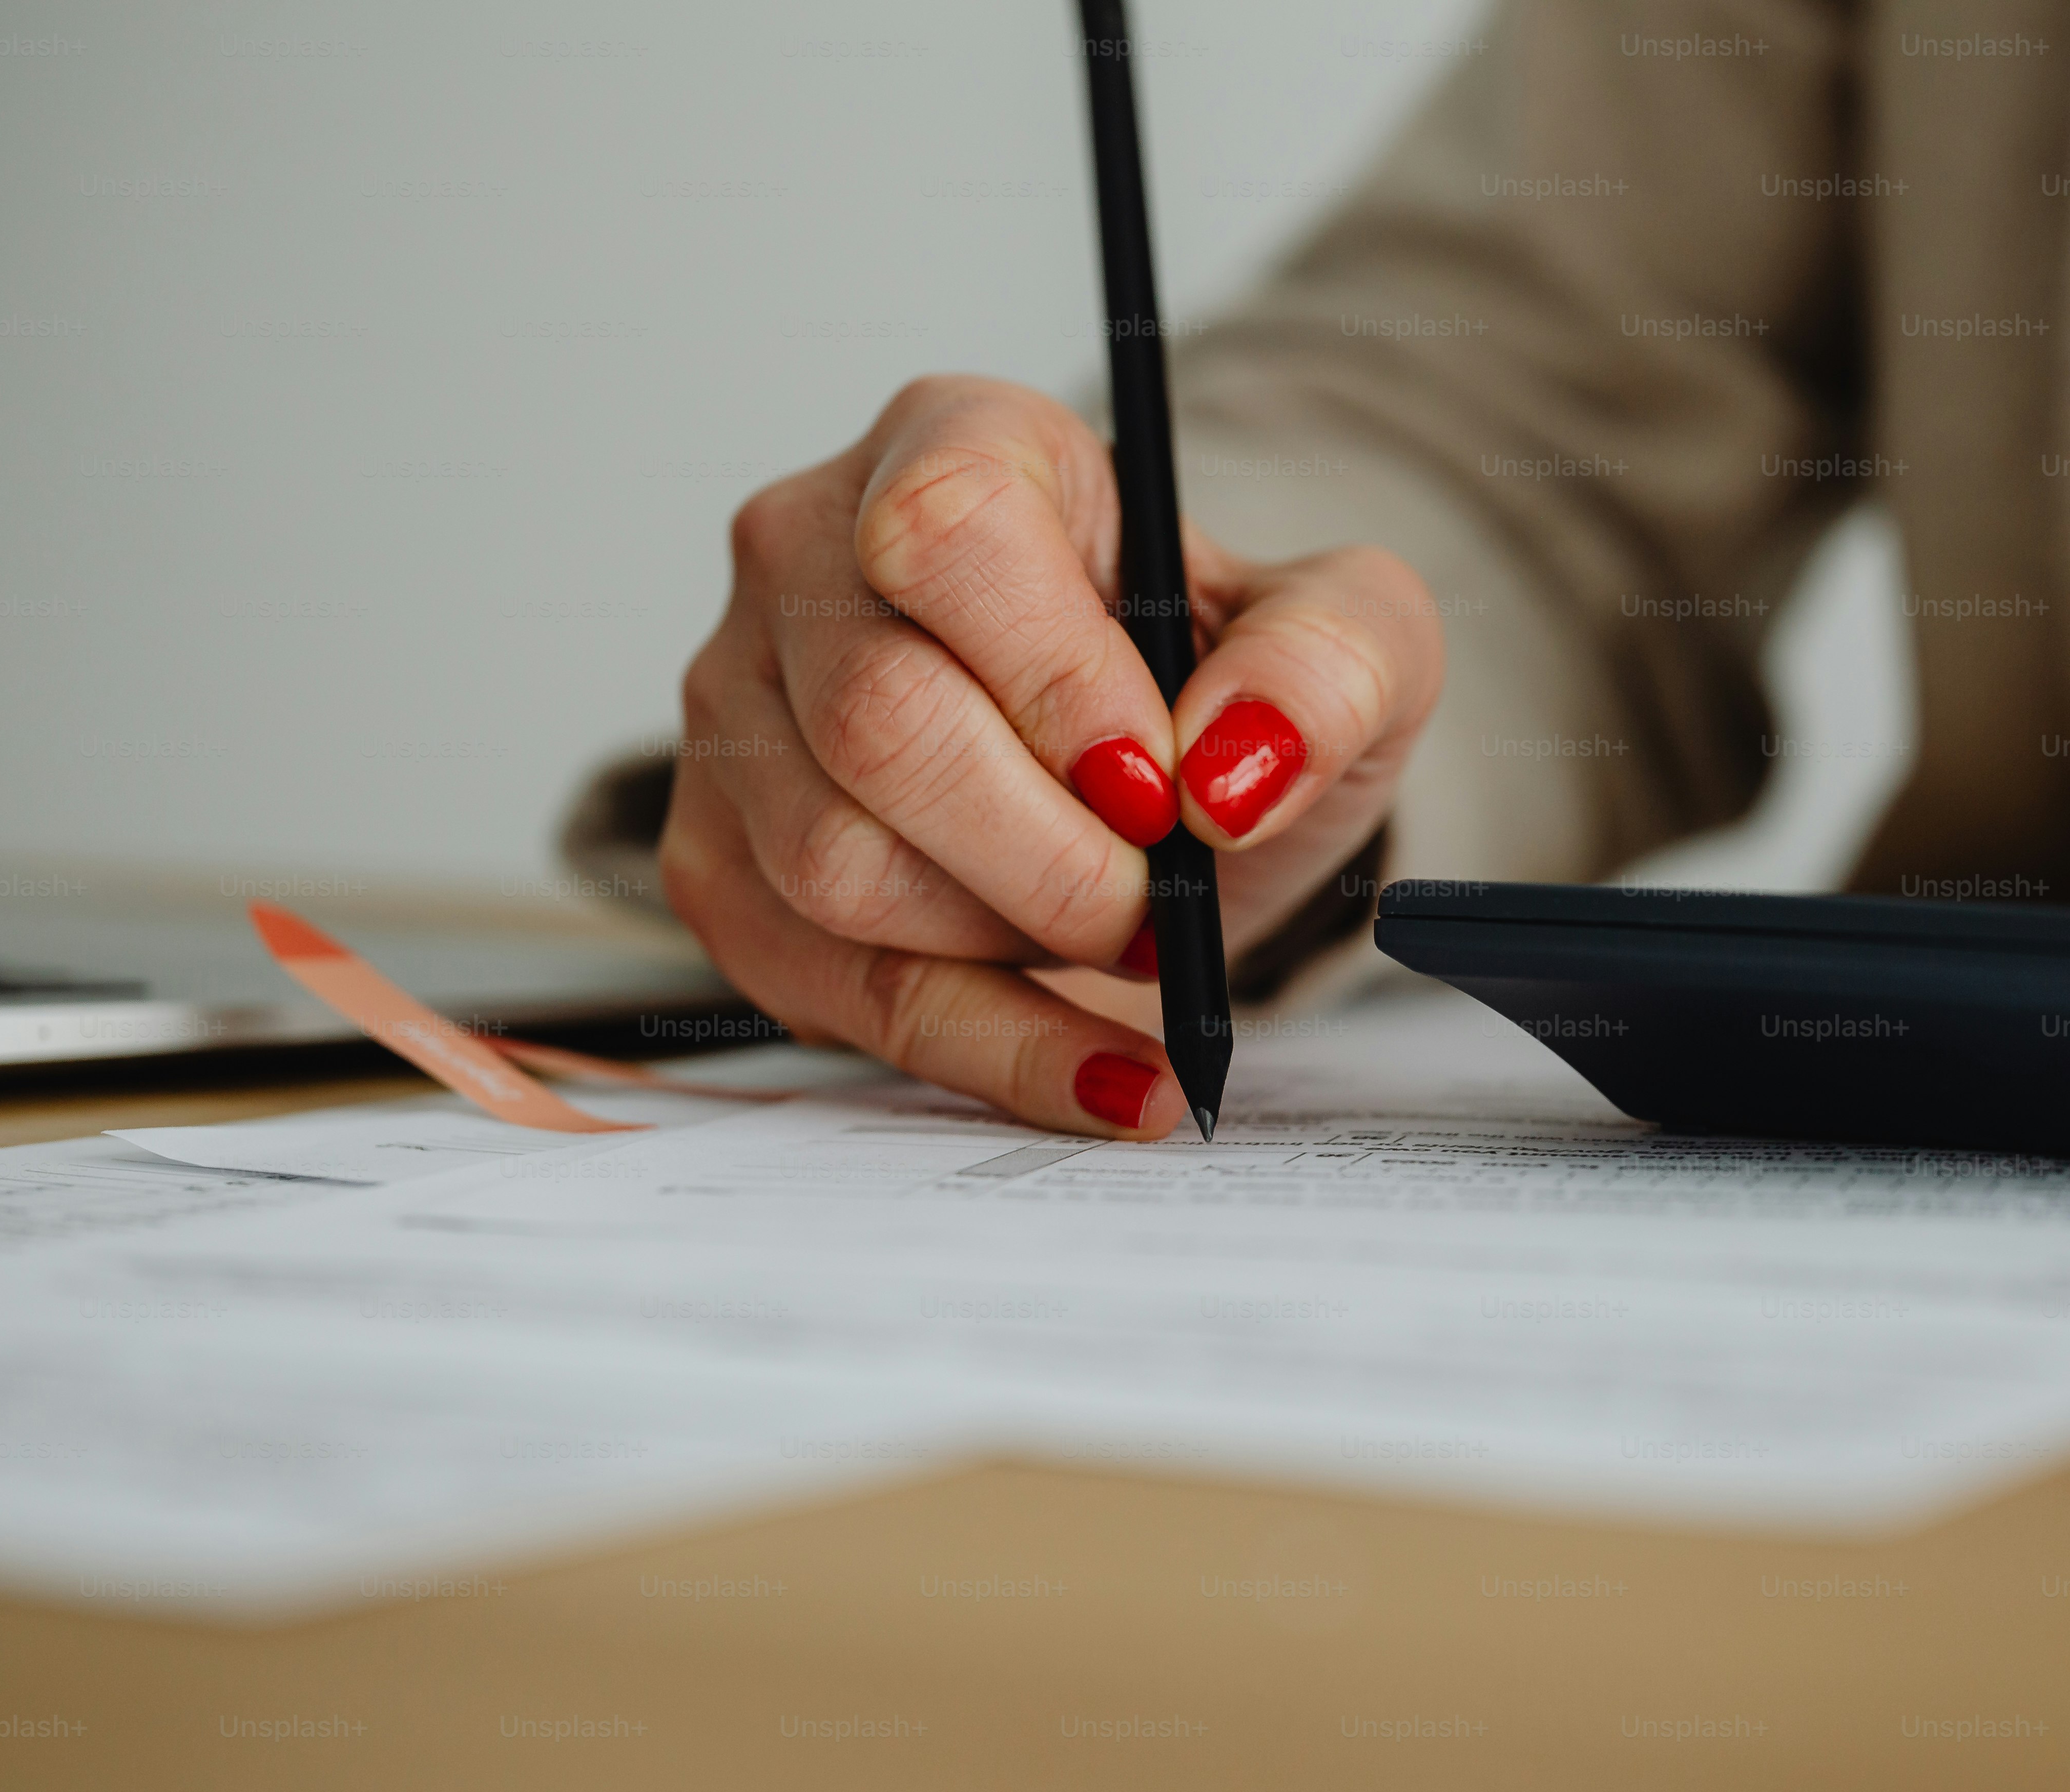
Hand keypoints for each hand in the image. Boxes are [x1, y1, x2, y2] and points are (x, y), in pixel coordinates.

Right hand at [660, 375, 1443, 1137]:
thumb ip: (1330, 664)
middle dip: (1054, 856)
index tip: (1161, 784)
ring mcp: (737, 709)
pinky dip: (989, 1049)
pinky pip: (831, 987)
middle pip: (879, 721)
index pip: (947, 532)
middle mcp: (805, 554)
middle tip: (1160, 904)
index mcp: (954, 443)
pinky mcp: (722, 860)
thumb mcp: (1347, 640)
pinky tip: (1106, 1070)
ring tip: (1124, 942)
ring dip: (1014, 943)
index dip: (1056, 681)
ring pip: (836, 865)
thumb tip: (1233, 765)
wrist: (1163, 780)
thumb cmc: (1221, 680)